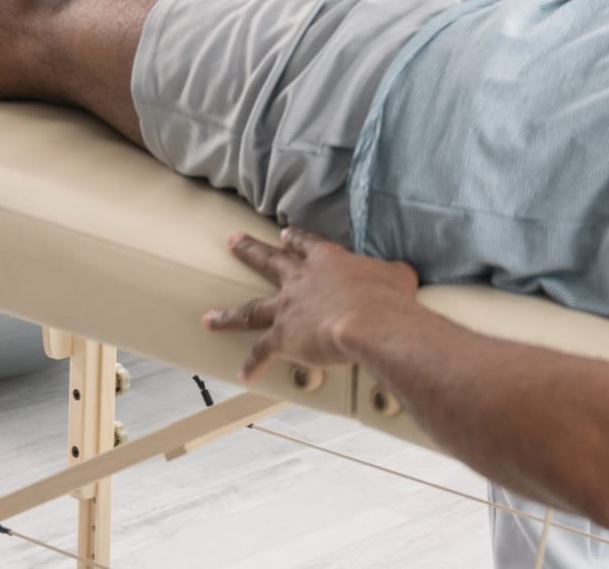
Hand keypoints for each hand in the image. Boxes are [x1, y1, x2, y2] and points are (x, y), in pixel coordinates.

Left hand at [205, 227, 418, 383]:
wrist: (370, 323)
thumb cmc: (389, 298)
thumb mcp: (398, 275)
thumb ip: (393, 274)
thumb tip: (401, 276)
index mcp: (328, 261)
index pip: (307, 244)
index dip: (296, 239)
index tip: (284, 233)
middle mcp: (301, 280)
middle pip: (269, 262)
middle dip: (249, 250)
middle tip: (232, 240)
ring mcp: (288, 308)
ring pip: (250, 309)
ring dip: (227, 315)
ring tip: (207, 318)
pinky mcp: (282, 337)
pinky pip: (261, 352)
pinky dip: (252, 364)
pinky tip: (243, 375)